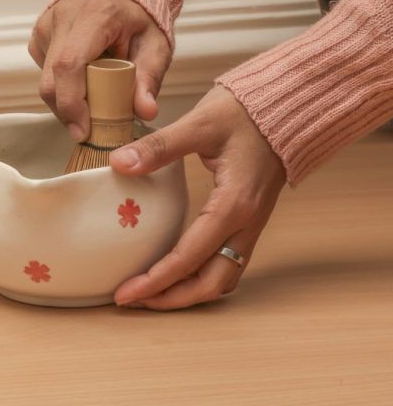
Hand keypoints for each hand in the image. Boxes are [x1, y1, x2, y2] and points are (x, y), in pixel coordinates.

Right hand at [29, 0, 170, 140]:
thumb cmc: (138, 15)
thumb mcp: (155, 45)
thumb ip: (149, 77)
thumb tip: (145, 111)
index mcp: (93, 17)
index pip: (69, 65)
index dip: (72, 103)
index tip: (83, 131)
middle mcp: (61, 19)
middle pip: (51, 79)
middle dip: (68, 112)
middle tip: (91, 128)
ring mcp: (45, 26)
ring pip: (46, 79)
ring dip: (67, 99)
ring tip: (94, 95)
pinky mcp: (38, 35)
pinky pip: (45, 72)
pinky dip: (63, 85)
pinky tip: (83, 78)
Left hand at [110, 85, 286, 309]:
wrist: (286, 106)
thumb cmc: (244, 112)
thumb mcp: (198, 124)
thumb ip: (159, 146)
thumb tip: (119, 164)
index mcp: (233, 205)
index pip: (189, 257)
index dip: (156, 280)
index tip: (126, 292)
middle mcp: (246, 223)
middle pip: (211, 282)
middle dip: (171, 298)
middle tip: (132, 299)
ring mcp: (252, 224)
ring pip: (223, 277)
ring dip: (188, 291)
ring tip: (151, 292)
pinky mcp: (249, 219)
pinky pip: (228, 261)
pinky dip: (202, 275)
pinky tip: (177, 269)